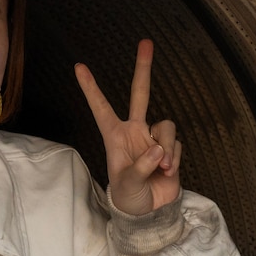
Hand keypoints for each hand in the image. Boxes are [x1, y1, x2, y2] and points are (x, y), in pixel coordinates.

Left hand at [75, 39, 180, 215]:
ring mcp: (153, 138)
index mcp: (114, 136)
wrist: (149, 212)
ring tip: (162, 169)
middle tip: (146, 42)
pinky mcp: (170, 148)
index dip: (91, 88)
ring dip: (166, 149)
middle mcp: (134, 131)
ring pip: (166, 126)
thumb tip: (158, 149)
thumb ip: (140, 166)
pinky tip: (167, 173)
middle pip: (140, 94)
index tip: (78, 67)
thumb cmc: (128, 197)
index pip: (101, 107)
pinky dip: (174, 159)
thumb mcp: (126, 184)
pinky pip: (176, 144)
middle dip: (143, 69)